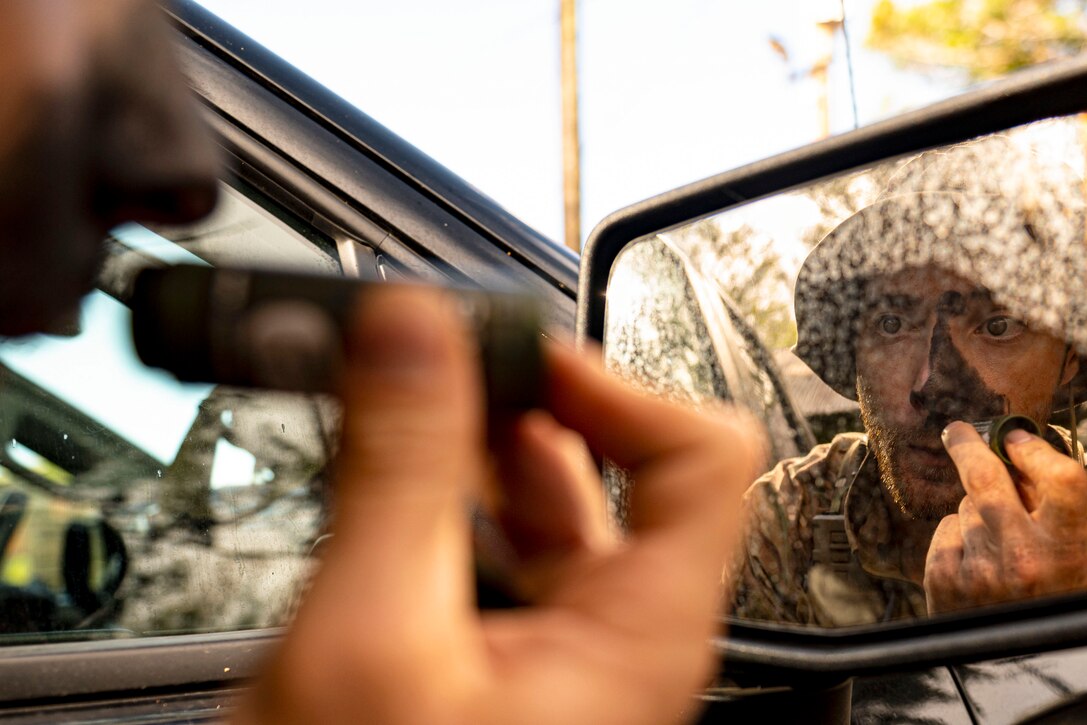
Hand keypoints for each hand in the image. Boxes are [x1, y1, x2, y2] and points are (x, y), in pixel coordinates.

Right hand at [232, 287, 766, 724]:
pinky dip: (451, 500)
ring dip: (481, 451)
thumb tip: (415, 336)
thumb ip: (398, 474)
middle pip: (619, 470)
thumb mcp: (370, 642)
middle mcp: (619, 644)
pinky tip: (392, 491)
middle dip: (529, 407)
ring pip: (554, 509)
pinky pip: (504, 554)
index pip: (703, 456)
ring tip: (407, 417)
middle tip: (440, 372)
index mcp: (641, 640)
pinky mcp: (504, 667)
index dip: (617, 383)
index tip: (517, 356)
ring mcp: (561, 658)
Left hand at [924, 421, 1086, 613]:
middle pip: (985, 478)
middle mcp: (1023, 559)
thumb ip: (1063, 508)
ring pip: (965, 509)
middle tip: (957, 431)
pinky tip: (978, 562)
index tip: (1017, 438)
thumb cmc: (1062, 595)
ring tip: (1001, 544)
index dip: (1035, 451)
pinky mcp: (945, 582)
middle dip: (967, 446)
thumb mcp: (1082, 549)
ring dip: (978, 514)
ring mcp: (978, 571)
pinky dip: (959, 538)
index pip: (1058, 478)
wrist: (1033, 663)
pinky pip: (946, 533)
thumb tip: (1024, 452)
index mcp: (1071, 550)